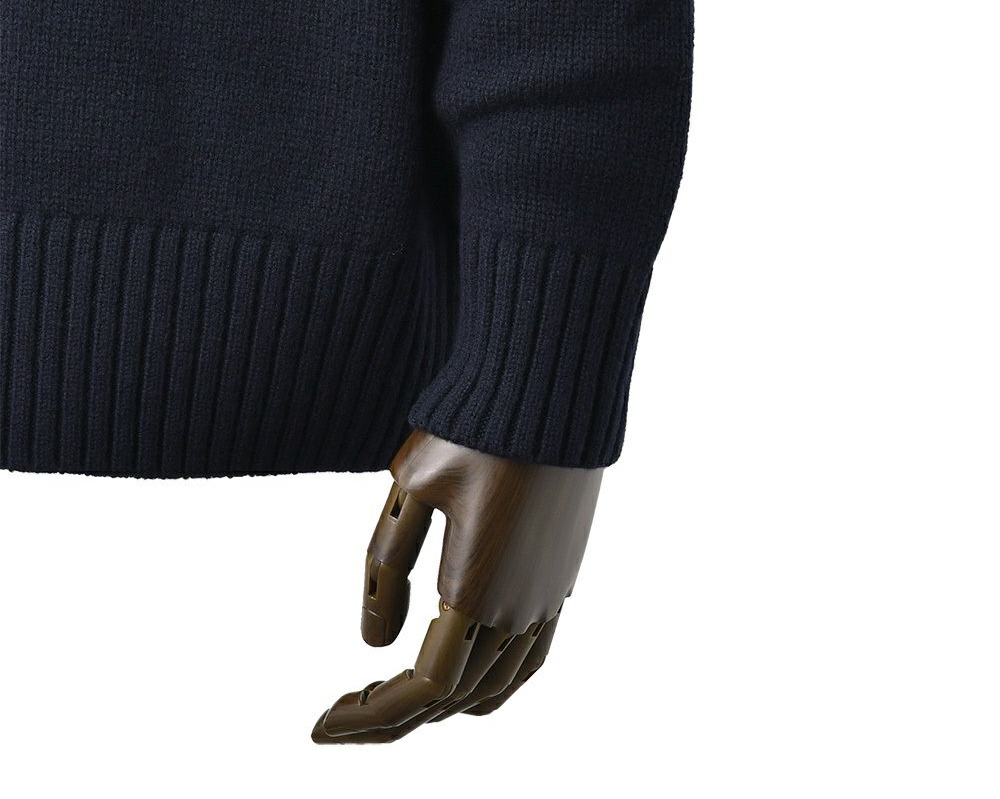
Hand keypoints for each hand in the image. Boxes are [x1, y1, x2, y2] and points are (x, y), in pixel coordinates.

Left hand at [311, 429, 602, 743]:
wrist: (550, 394)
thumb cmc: (474, 431)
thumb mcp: (410, 488)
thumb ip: (386, 569)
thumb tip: (372, 641)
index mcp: (475, 590)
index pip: (421, 688)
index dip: (370, 716)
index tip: (321, 724)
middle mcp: (518, 608)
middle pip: (456, 696)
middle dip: (396, 714)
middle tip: (344, 711)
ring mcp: (547, 596)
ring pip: (498, 686)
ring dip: (444, 704)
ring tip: (395, 699)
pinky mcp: (560, 578)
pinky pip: (530, 658)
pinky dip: (493, 684)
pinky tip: (467, 674)